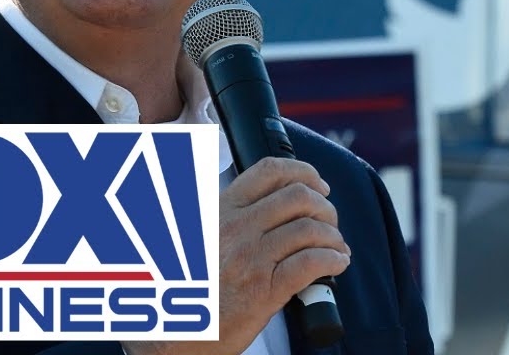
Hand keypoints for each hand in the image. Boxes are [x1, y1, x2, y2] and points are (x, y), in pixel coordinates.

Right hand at [124, 158, 350, 354]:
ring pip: (309, 229)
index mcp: (220, 211)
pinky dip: (332, 259)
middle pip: (298, 197)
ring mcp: (249, 258)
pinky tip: (336, 264)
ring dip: (333, 236)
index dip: (303, 173)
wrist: (171, 337)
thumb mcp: (196, 237)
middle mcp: (235, 228)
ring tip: (337, 247)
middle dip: (325, 207)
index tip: (317, 185)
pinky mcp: (263, 290)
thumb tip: (268, 203)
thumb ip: (226, 215)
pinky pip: (311, 263)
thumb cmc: (187, 289)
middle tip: (329, 222)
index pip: (270, 172)